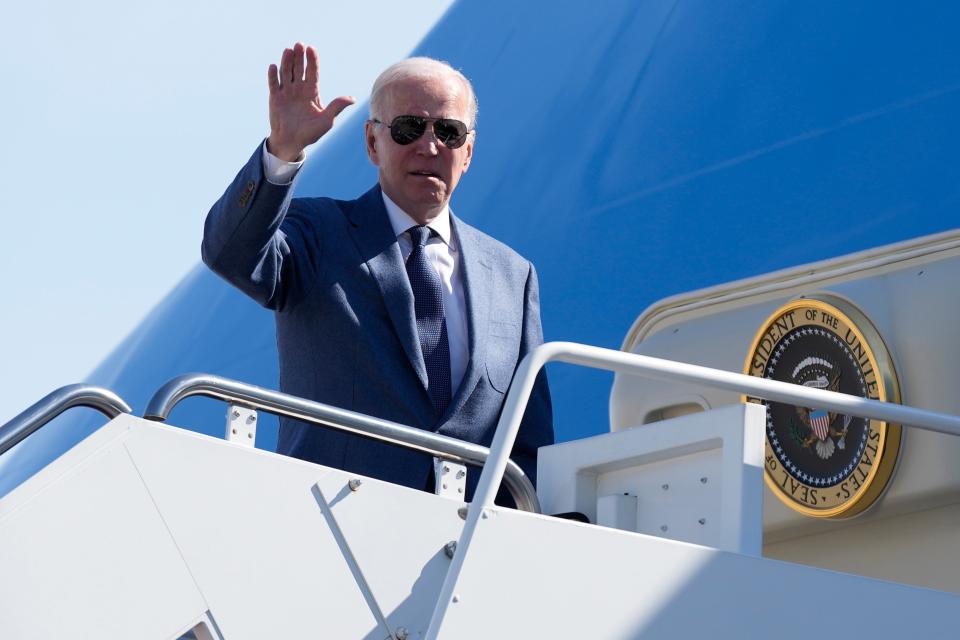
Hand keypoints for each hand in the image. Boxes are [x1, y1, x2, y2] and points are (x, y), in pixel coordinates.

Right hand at [266, 42, 354, 160]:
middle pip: (299, 68)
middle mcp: (299, 89)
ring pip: (286, 73)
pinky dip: (273, 75)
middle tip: (299, 44)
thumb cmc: (311, 133)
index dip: (312, 60)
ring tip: (288, 51)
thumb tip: (352, 99)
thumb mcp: (327, 120)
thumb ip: (337, 107)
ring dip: (287, 62)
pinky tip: (274, 66)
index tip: (312, 49)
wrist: (293, 142)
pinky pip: (273, 84)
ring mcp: (286, 92)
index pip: (312, 72)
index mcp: (312, 91)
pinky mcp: (275, 98)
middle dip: (299, 56)